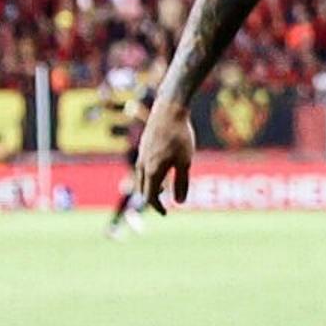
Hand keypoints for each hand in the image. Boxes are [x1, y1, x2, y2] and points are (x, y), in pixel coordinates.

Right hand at [133, 97, 194, 214]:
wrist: (169, 111)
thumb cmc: (180, 136)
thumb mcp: (185, 161)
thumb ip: (182, 182)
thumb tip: (179, 203)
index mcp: (153, 171)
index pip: (149, 197)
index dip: (157, 207)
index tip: (165, 213)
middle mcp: (142, 165)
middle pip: (142, 189)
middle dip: (151, 199)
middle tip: (163, 206)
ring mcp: (141, 156)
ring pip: (141, 179)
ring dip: (149, 187)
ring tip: (162, 190)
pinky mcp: (143, 148)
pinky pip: (142, 168)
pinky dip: (148, 176)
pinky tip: (160, 171)